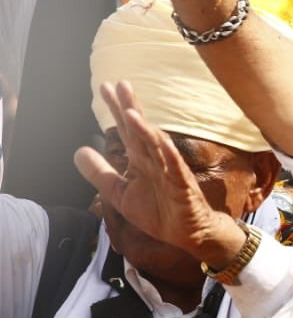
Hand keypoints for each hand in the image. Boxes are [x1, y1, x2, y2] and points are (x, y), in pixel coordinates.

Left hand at [73, 81, 244, 267]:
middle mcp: (155, 160)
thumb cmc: (158, 211)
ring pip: (156, 145)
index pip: (127, 130)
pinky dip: (168, 153)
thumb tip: (79, 150)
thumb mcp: (119, 193)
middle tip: (121, 84)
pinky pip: (175, 167)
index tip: (105, 88)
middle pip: (141, 129)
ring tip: (131, 112)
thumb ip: (99, 173)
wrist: (187, 233)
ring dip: (145, 128)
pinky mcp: (182, 185)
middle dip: (131, 107)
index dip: (116, 109)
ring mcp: (170, 170)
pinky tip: (161, 141)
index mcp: (140, 160)